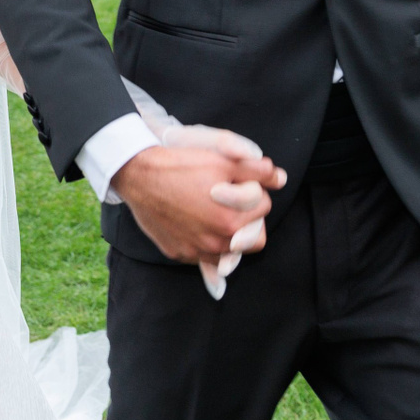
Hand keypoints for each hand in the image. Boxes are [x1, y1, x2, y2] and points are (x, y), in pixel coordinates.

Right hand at [113, 144, 284, 262]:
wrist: (139, 175)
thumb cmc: (181, 166)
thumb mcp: (222, 161)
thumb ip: (256, 171)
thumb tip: (280, 178)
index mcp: (231, 220)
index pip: (264, 207)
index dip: (254, 191)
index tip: (239, 183)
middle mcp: (216, 243)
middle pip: (254, 238)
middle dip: (250, 219)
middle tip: (234, 202)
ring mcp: (197, 252)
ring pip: (231, 253)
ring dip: (231, 235)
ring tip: (217, 213)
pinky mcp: (180, 254)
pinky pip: (204, 258)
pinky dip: (207, 244)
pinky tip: (198, 225)